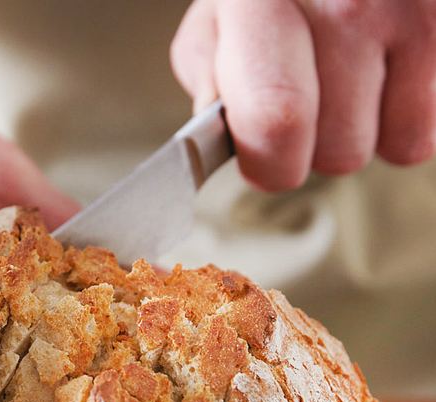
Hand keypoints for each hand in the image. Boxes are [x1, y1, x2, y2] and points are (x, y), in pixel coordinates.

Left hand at [171, 0, 435, 189]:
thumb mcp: (218, 18)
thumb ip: (210, 82)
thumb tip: (228, 140)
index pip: (278, 118)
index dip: (270, 164)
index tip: (267, 161)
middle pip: (339, 149)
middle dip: (318, 146)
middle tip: (311, 98)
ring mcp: (404, 6)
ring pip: (392, 144)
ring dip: (367, 130)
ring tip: (349, 79)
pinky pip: (428, 128)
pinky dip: (408, 115)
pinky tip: (385, 74)